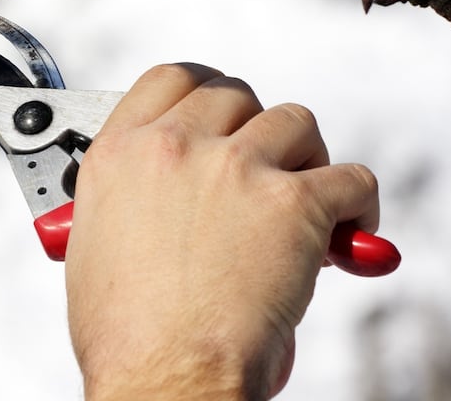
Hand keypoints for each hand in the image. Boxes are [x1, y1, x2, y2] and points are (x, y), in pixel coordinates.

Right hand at [65, 64, 379, 400]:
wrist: (163, 375)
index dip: (205, 92)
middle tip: (266, 168)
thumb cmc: (125, 333)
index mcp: (121, 153)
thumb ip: (128, 198)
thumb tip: (159, 200)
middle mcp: (175, 147)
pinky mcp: (294, 203)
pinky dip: (357, 205)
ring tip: (306, 199)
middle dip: (256, 128)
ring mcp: (236, 168)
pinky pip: (351, 178)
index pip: (171, 79)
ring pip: (295, 122)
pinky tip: (346, 235)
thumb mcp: (93, 243)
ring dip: (306, 157)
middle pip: (236, 94)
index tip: (223, 112)